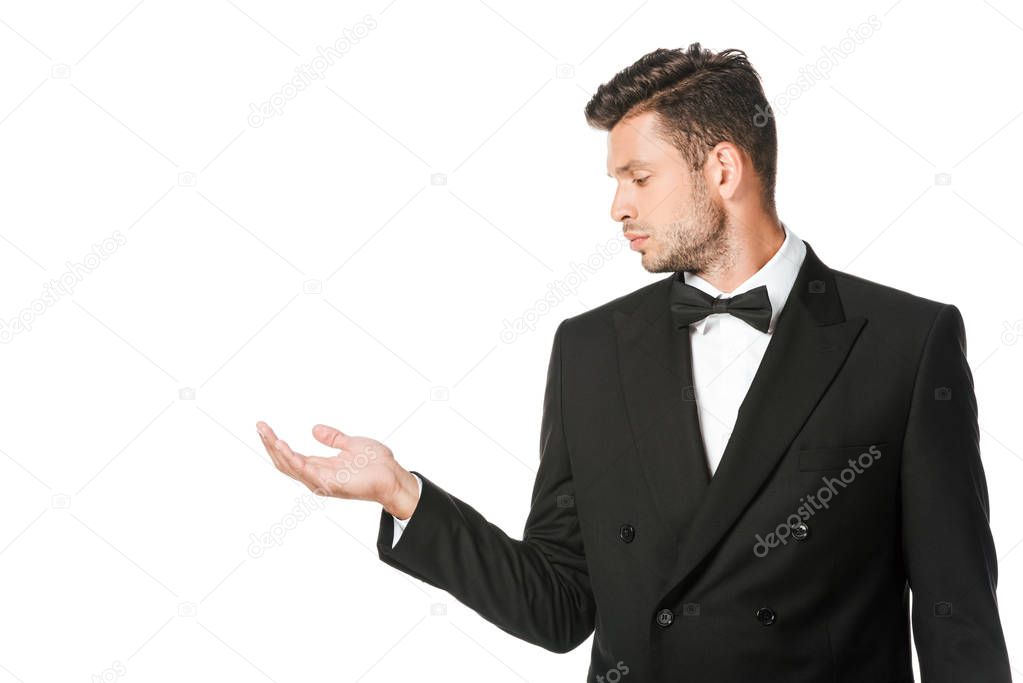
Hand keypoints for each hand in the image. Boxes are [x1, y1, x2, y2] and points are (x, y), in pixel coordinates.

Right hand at [256, 421, 419, 517]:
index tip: (264, 426)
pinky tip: (282, 445)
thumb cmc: (376, 464)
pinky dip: (291, 458)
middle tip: (259, 426)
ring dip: (275, 449)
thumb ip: (333, 438)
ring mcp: (321, 482)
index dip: (275, 442)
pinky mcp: (328, 484)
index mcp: (320, 467)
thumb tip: (314, 429)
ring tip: (265, 433)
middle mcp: (316, 476)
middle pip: (284, 462)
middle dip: (269, 444)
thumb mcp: (351, 444)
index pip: (290, 456)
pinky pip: (304, 471)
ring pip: (289, 466)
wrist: (393, 475)